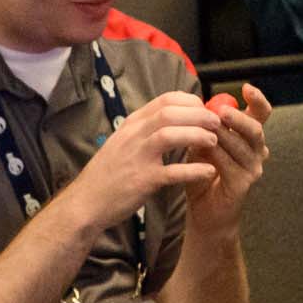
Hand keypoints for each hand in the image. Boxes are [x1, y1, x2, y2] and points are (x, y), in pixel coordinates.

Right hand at [63, 90, 221, 229]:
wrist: (85, 203)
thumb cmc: (108, 174)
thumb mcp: (123, 143)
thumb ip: (146, 130)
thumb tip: (174, 119)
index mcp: (132, 124)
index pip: (165, 100)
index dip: (191, 102)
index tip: (205, 110)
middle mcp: (133, 136)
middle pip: (170, 112)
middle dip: (199, 115)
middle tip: (217, 123)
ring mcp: (137, 157)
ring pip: (170, 135)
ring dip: (196, 135)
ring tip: (214, 141)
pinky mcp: (142, 181)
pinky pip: (172, 172)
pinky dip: (193, 170)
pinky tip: (209, 172)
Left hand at [186, 84, 271, 233]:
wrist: (205, 210)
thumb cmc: (203, 174)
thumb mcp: (201, 145)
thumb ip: (204, 127)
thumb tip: (198, 105)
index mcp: (248, 137)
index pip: (261, 114)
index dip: (257, 99)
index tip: (246, 87)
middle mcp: (256, 151)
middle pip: (256, 128)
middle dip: (239, 117)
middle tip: (221, 110)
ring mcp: (252, 168)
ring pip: (244, 145)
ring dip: (226, 134)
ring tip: (209, 125)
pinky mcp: (243, 184)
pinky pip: (232, 165)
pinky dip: (218, 154)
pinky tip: (206, 148)